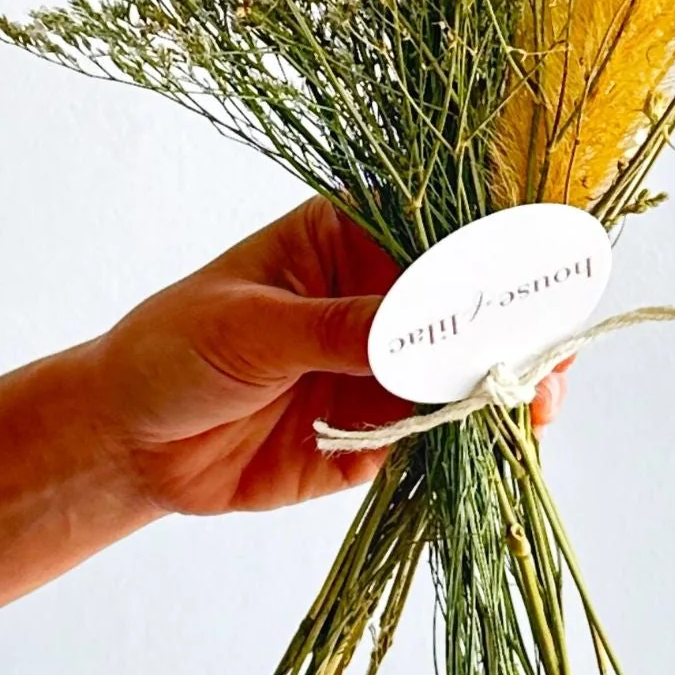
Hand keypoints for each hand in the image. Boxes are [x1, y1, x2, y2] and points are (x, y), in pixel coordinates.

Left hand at [84, 197, 566, 516]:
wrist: (128, 443)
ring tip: (534, 408)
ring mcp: (386, 363)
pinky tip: (501, 445)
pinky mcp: (380, 430)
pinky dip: (475, 439)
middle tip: (546, 361)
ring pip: (468, 369)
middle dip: (516, 327)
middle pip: (472, 302)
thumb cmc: (175, 349)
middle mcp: (381, 293)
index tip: (536, 280)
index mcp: (351, 235)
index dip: (494, 250)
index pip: (440, 229)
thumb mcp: (254, 327)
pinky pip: (441, 432)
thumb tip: (423, 330)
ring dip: (506, 386)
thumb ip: (342, 330)